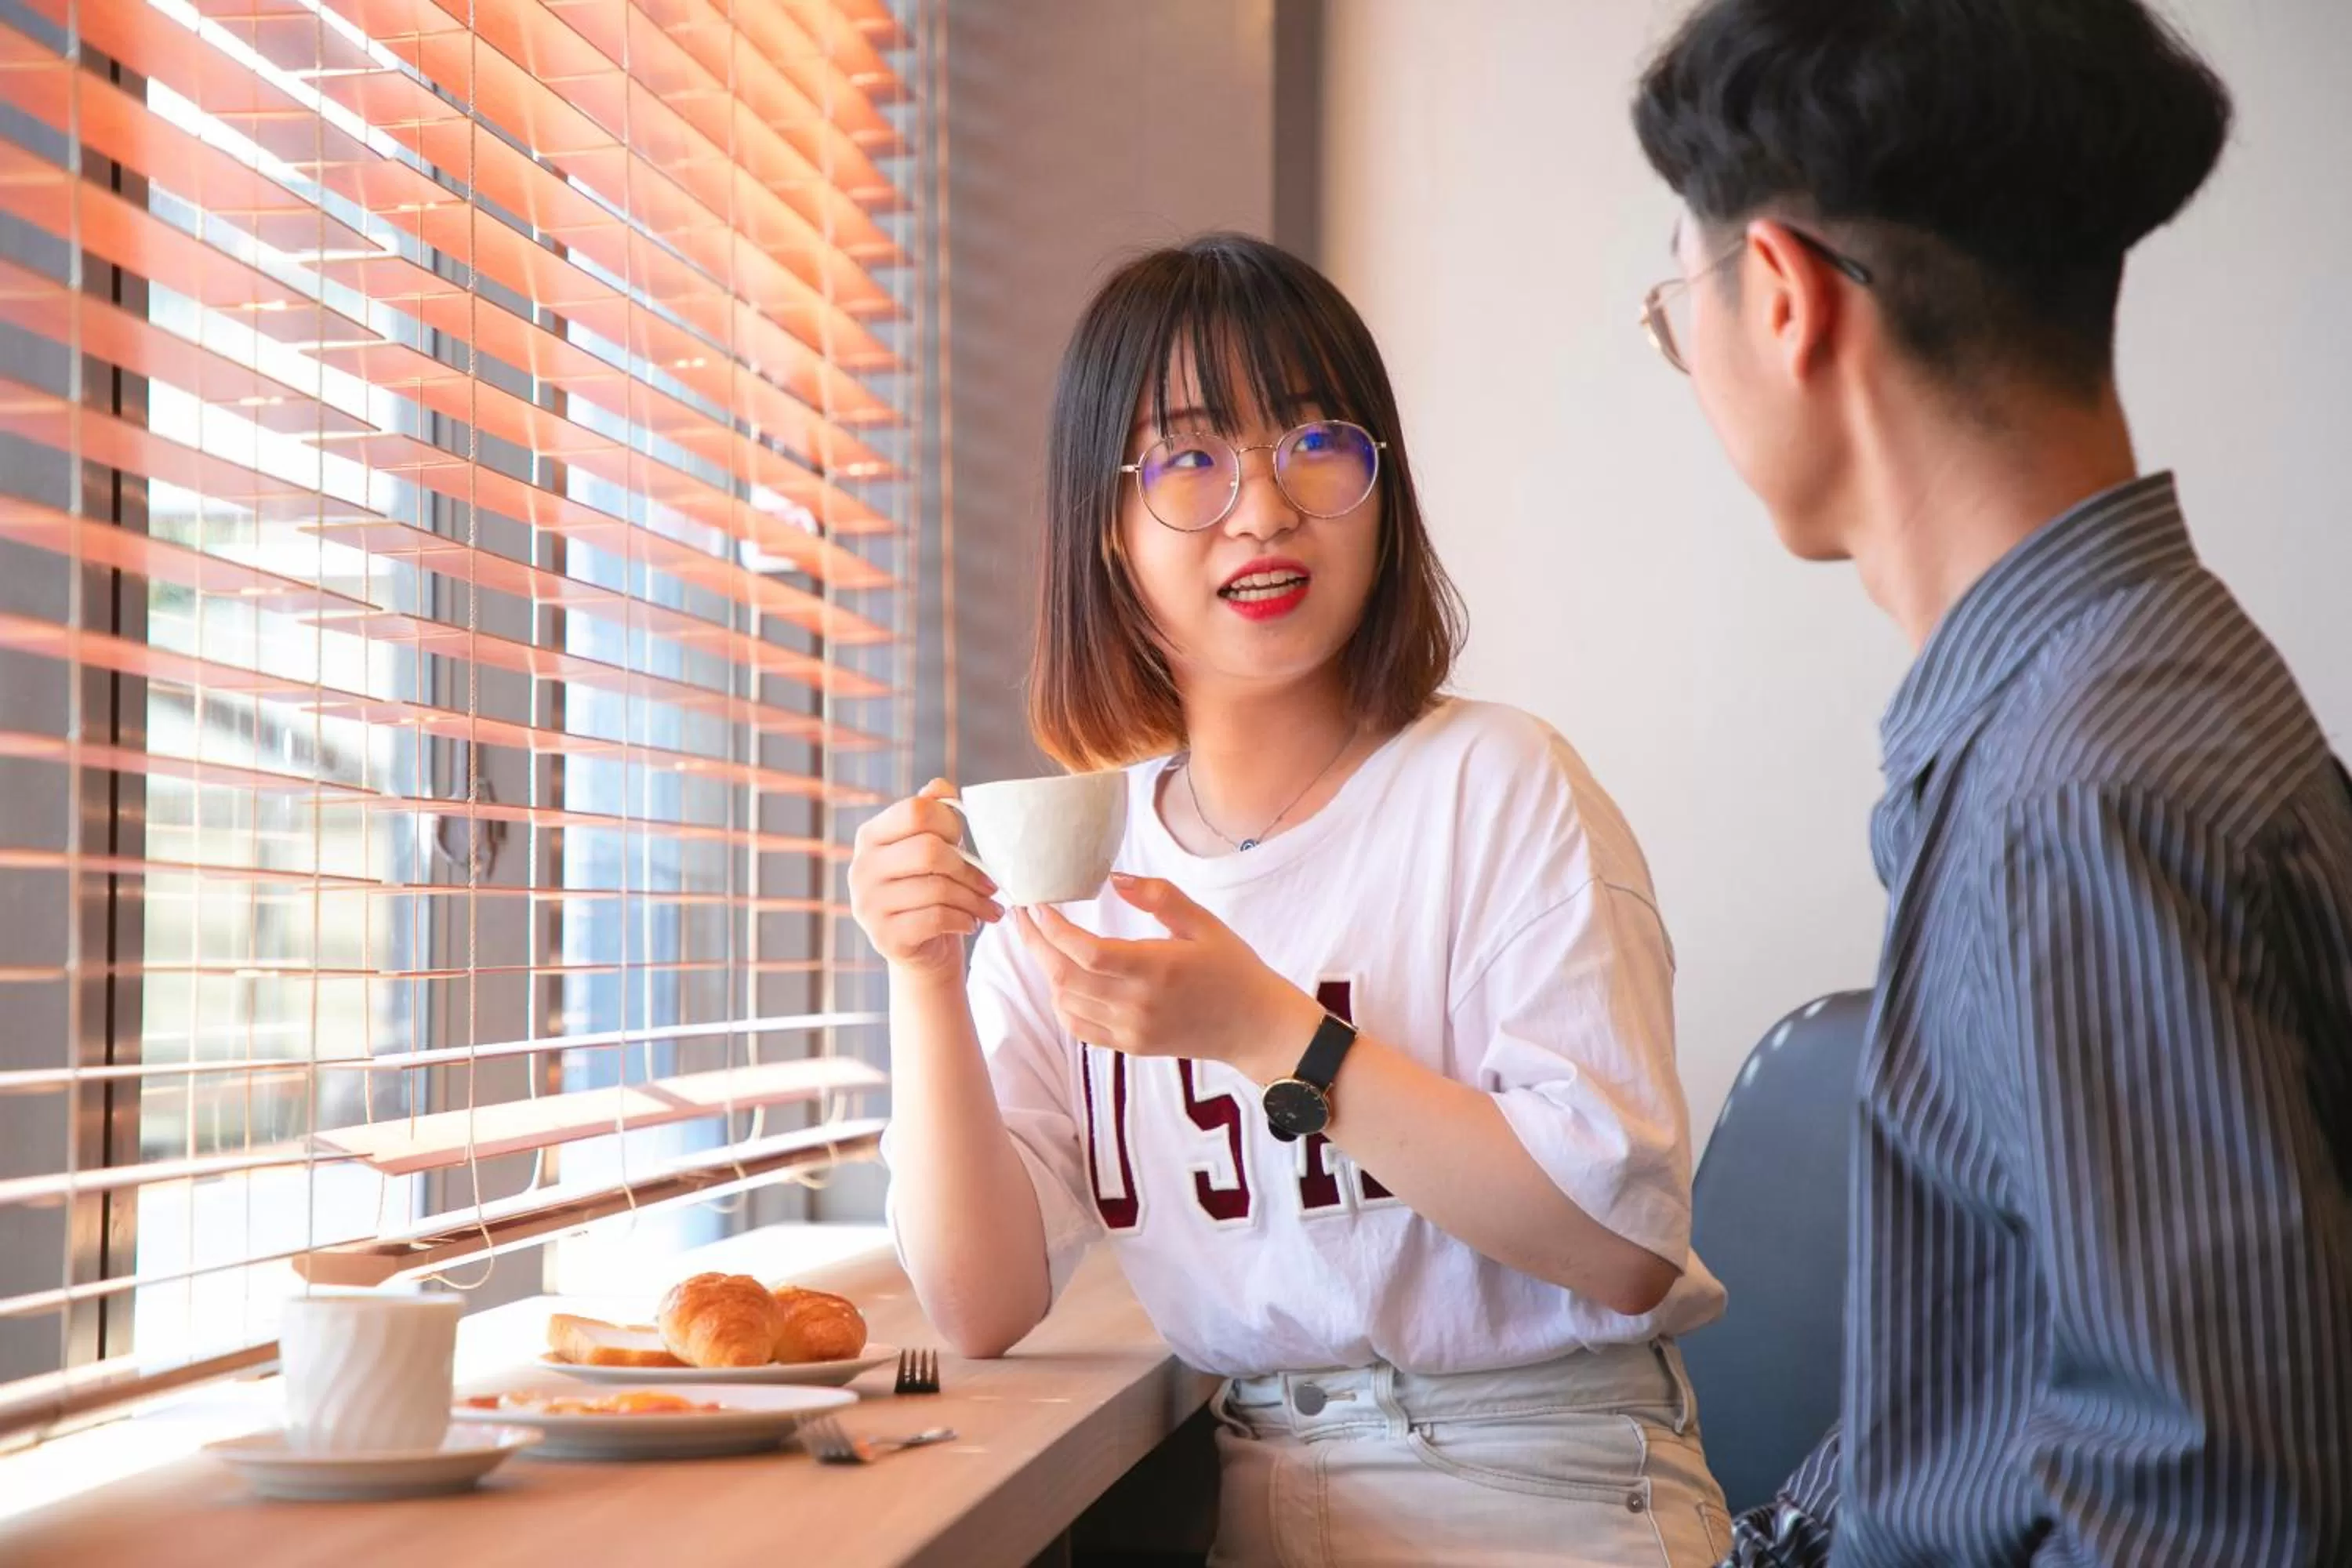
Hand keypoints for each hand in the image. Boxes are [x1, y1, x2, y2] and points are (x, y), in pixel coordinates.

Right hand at [849, 780, 1004, 981]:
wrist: (920, 949)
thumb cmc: (930, 889)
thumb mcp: (933, 848)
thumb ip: (934, 814)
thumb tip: (941, 786)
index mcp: (870, 836)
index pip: (915, 810)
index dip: (950, 822)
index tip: (966, 842)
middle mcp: (861, 867)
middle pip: (928, 849)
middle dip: (968, 867)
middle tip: (990, 883)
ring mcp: (868, 904)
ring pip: (937, 888)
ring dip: (974, 899)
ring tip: (990, 906)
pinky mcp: (884, 936)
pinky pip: (936, 918)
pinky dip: (963, 920)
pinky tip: (971, 922)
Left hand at [1016, 874, 1324, 1082]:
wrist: (1254, 1026)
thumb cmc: (1232, 970)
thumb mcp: (1204, 922)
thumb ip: (1159, 896)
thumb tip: (1115, 879)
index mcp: (1155, 969)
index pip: (1086, 952)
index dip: (1053, 929)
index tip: (1038, 904)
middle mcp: (1137, 1004)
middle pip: (1065, 977)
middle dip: (1035, 944)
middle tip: (1024, 915)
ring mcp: (1131, 1030)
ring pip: (1066, 1003)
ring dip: (1046, 970)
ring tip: (1041, 940)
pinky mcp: (1130, 1046)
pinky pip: (1079, 1028)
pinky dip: (1060, 1003)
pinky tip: (1060, 979)